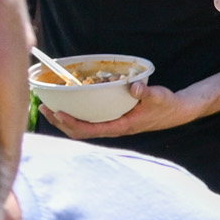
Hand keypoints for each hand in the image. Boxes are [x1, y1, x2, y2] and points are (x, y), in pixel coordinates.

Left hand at [44, 78, 204, 140]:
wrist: (176, 112)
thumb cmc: (166, 105)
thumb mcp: (159, 97)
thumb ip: (147, 92)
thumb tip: (135, 87)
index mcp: (121, 126)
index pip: (90, 129)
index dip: (71, 123)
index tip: (58, 111)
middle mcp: (113, 129)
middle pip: (80, 132)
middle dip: (60, 122)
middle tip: (43, 108)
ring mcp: (111, 126)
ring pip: (81, 129)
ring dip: (63, 120)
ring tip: (48, 108)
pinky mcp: (112, 120)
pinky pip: (88, 122)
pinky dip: (74, 116)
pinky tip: (67, 105)